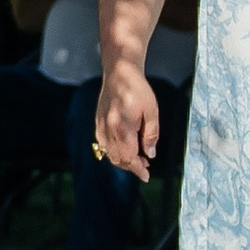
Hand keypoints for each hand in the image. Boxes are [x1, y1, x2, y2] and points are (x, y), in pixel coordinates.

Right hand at [94, 63, 160, 178]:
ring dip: (122, 160)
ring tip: (137, 158)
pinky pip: (103, 145)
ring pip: (109, 154)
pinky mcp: (97, 122)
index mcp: (122, 128)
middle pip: (118, 159)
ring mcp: (101, 127)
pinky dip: (113, 152)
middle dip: (132, 166)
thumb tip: (150, 155)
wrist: (119, 72)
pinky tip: (124, 148)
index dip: (138, 170)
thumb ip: (151, 135)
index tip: (147, 177)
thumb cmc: (138, 89)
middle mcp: (108, 130)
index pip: (129, 158)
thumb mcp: (151, 111)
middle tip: (146, 166)